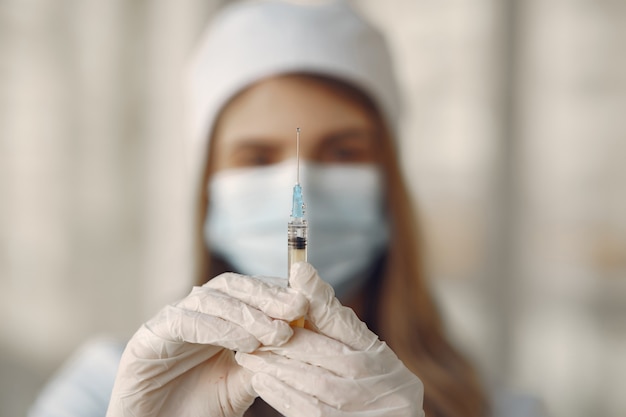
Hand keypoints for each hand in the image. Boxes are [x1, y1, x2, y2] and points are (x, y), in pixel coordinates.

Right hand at [106, 273, 307, 416]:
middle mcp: (193, 313)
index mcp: (216, 319)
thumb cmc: (196, 410)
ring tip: (277, 333)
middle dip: (266, 295)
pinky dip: (217, 328)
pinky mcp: (147, 337)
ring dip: (247, 314)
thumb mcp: (239, 385)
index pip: (248, 291)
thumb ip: (262, 362)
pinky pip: (183, 321)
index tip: (306, 302)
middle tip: (297, 308)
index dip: (277, 292)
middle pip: (232, 286)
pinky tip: (246, 343)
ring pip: (210, 299)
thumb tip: (299, 339)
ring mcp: (169, 321)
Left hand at [236, 262, 424, 416]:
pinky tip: (261, 382)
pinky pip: (310, 410)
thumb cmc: (372, 382)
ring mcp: (361, 404)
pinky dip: (283, 394)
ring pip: (314, 381)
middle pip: (324, 351)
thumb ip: (331, 317)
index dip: (318, 297)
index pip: (343, 321)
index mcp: (375, 353)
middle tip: (252, 332)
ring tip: (249, 356)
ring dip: (277, 366)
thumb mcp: (361, 349)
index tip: (296, 273)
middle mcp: (374, 376)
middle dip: (284, 340)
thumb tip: (300, 271)